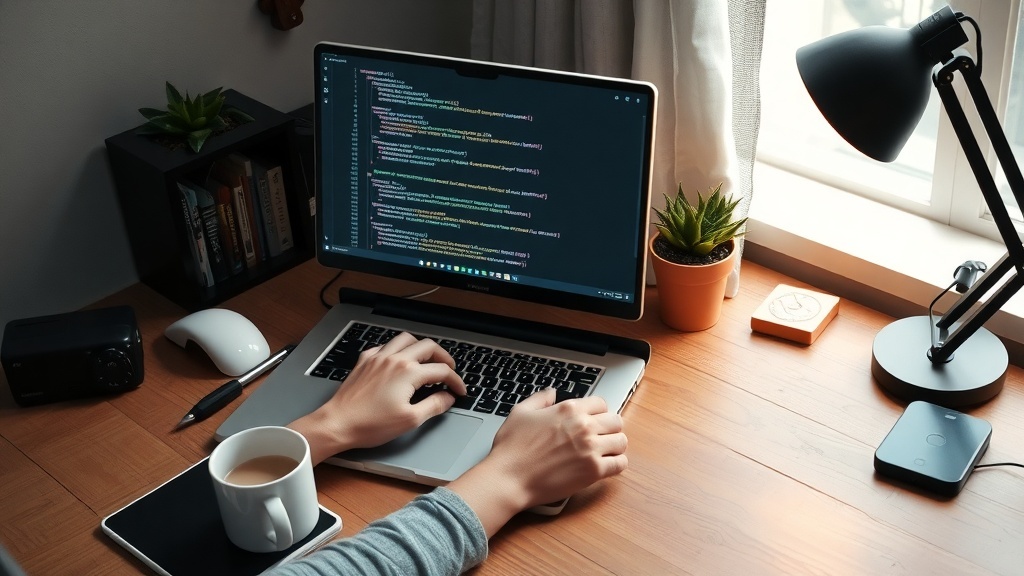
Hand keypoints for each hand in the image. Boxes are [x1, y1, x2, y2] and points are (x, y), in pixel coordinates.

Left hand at [289, 332, 465, 464]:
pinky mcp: (365, 361)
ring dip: (420, 346)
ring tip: (427, 358)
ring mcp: (378, 358)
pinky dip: (397, 348)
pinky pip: (385, 345)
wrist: (338, 423)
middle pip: (428, 347)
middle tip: (449, 370)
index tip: (459, 391)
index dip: (455, 381)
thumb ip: (434, 405)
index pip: (441, 370)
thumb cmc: (371, 424)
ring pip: (406, 339)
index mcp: (408, 373)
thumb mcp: (410, 420)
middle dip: (443, 357)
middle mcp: (395, 359)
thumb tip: (448, 398)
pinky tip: (398, 360)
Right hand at [448, 388, 627, 535]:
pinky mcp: (594, 471)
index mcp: (569, 409)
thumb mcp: (520, 412)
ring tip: (605, 451)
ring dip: (614, 446)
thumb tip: (552, 393)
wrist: (509, 478)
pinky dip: (616, 464)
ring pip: (621, 441)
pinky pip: (620, 464)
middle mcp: (584, 426)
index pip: (601, 403)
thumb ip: (540, 399)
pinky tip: (606, 465)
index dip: (598, 412)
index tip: (594, 420)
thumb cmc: (512, 448)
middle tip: (601, 436)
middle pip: (616, 421)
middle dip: (609, 427)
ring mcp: (591, 449)